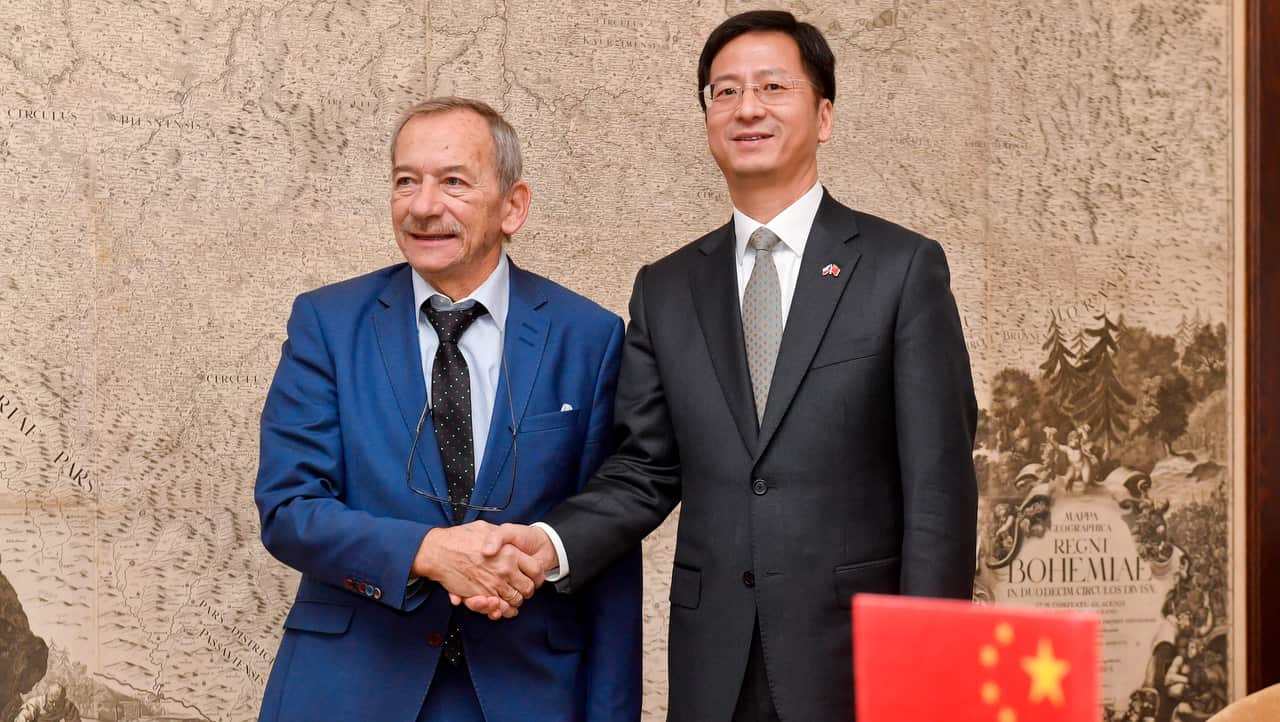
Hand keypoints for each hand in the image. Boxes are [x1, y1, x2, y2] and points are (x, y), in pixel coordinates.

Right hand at [412, 521, 544, 618]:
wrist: (437, 551)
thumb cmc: (460, 538)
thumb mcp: (486, 528)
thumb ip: (500, 536)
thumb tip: (508, 541)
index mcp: (510, 553)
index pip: (535, 569)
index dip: (537, 575)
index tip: (534, 576)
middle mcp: (504, 570)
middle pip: (528, 588)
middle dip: (527, 591)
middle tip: (522, 588)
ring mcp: (493, 585)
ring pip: (515, 600)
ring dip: (515, 602)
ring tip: (511, 597)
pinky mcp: (480, 596)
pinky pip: (498, 609)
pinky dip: (501, 610)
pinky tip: (499, 605)